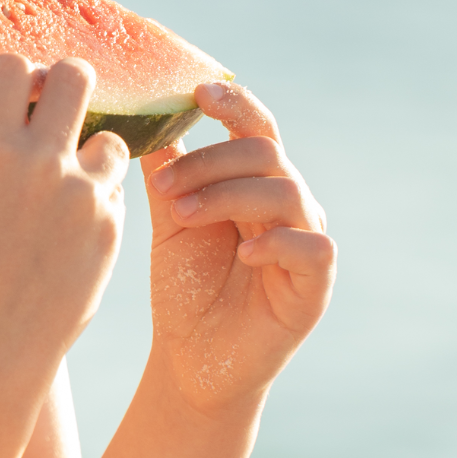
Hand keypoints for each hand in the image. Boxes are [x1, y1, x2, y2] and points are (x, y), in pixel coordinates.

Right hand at [0, 54, 127, 391]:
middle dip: (69, 86)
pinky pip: (114, 193)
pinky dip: (98, 204)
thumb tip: (1, 105)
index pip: (13, 67)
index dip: (17, 77)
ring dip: (92, 155)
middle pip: (77, 77)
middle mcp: (42, 164)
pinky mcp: (112, 230)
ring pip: (110, 140)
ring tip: (68, 191)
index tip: (17, 97)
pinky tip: (71, 237)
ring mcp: (83, 197)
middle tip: (62, 109)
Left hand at [142, 83, 334, 415]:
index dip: (234, 104)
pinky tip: (243, 253)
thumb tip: (142, 118)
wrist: (192, 364)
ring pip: (287, 192)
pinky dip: (278, 242)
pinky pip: (312, 247)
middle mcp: (289, 205)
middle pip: (265, 153)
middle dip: (211, 162)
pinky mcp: (315, 286)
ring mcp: (305, 242)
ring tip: (183, 215)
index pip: (256, 128)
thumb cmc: (186, 291)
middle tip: (165, 188)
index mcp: (256, 184)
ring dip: (230, 196)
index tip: (198, 93)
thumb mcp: (170, 224)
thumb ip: (166, 174)